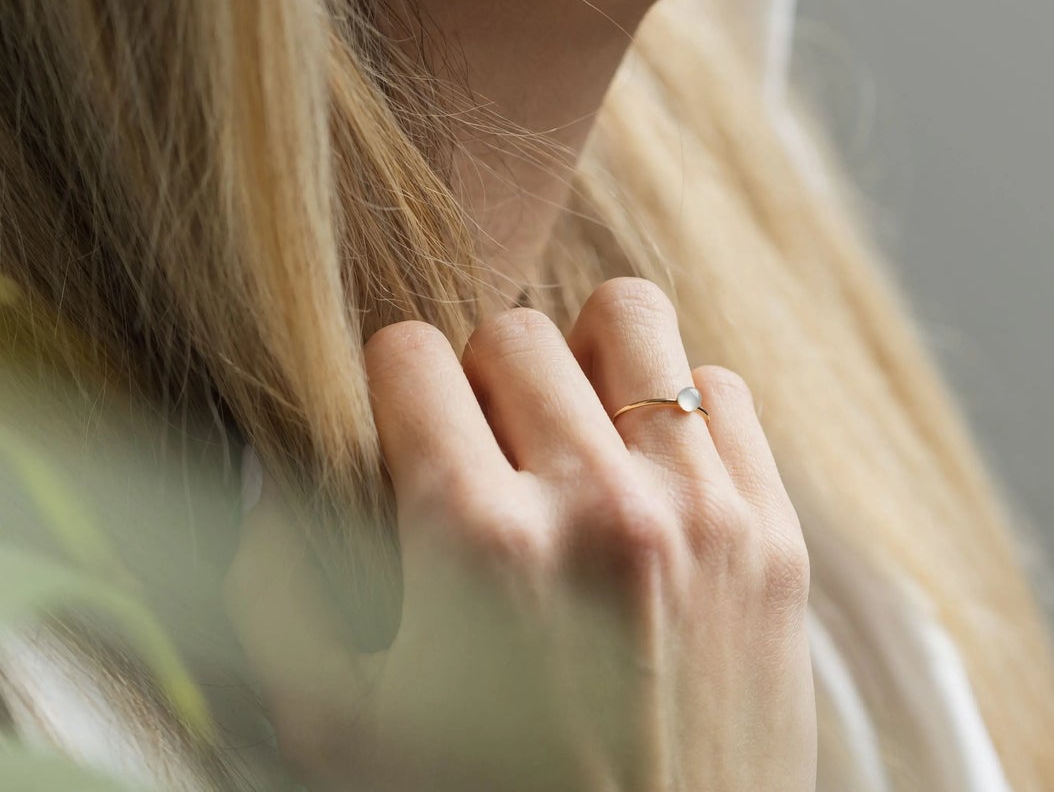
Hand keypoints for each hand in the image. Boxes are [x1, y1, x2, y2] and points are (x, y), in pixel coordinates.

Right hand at [222, 278, 814, 791]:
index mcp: (476, 541)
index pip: (409, 351)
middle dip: (477, 383)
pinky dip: (677, 415)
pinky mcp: (777, 540)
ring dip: (584, 364)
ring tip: (568, 437)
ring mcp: (704, 514)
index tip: (398, 439)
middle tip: (478, 457)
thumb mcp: (335, 732)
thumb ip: (276, 589)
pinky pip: (724, 390)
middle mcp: (597, 505)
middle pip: (513, 330)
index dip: (386, 393)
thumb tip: (278, 483)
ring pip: (631, 320)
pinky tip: (647, 480)